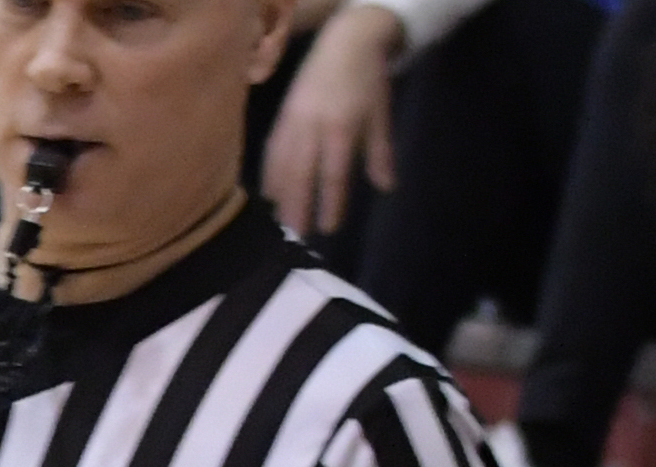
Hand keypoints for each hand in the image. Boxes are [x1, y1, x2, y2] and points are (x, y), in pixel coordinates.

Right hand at [268, 5, 400, 239]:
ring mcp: (293, 120)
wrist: (344, 42)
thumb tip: (386, 188)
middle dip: (297, 205)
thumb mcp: (380, 116)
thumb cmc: (368, 81)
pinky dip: (269, 173)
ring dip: (280, 194)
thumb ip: (380, 153)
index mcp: (341, 126)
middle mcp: (312, 126)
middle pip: (300, 173)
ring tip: (279, 220)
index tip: (329, 228)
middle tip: (296, 234)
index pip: (334, 174)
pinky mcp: (282, 116)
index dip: (330, 202)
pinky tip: (269, 192)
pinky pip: (271, 150)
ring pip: (281, 163)